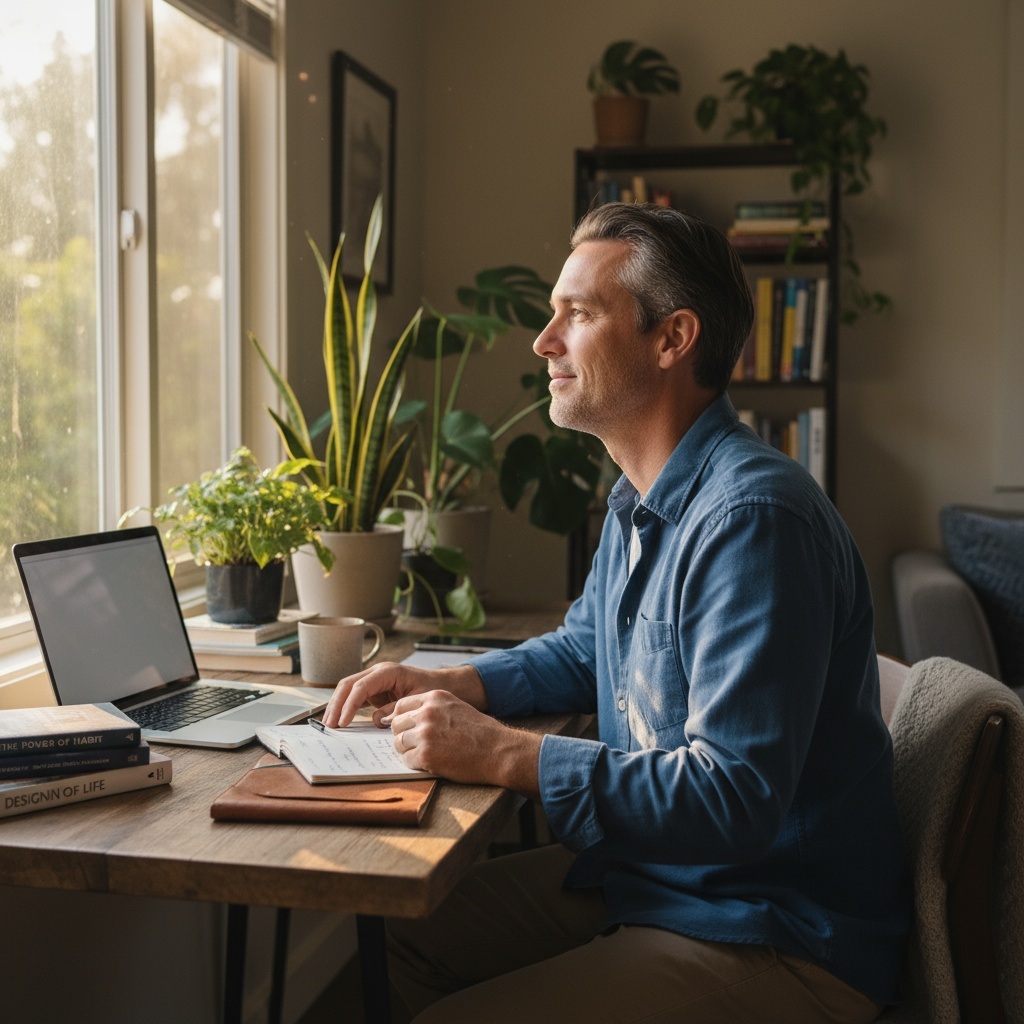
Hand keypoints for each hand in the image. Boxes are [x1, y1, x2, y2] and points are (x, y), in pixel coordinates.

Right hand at [321, 660, 486, 729]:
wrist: (446, 685)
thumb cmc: (434, 690)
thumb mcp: (418, 701)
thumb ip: (397, 710)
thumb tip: (377, 720)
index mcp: (388, 672)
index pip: (361, 687)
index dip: (349, 705)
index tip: (343, 722)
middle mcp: (378, 673)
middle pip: (348, 685)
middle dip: (337, 705)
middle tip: (329, 725)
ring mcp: (375, 681)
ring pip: (348, 690)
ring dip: (337, 706)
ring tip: (329, 725)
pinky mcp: (375, 691)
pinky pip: (356, 697)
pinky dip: (346, 708)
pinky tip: (340, 722)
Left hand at [387, 689, 541, 794]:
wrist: (499, 751)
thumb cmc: (482, 732)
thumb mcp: (457, 707)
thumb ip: (433, 709)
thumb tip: (410, 718)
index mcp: (435, 698)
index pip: (400, 705)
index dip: (401, 719)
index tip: (406, 728)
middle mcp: (428, 712)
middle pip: (396, 724)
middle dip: (403, 735)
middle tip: (415, 744)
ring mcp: (426, 733)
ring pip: (398, 742)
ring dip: (408, 750)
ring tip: (425, 754)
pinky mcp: (426, 754)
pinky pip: (406, 760)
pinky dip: (415, 764)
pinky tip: (430, 763)